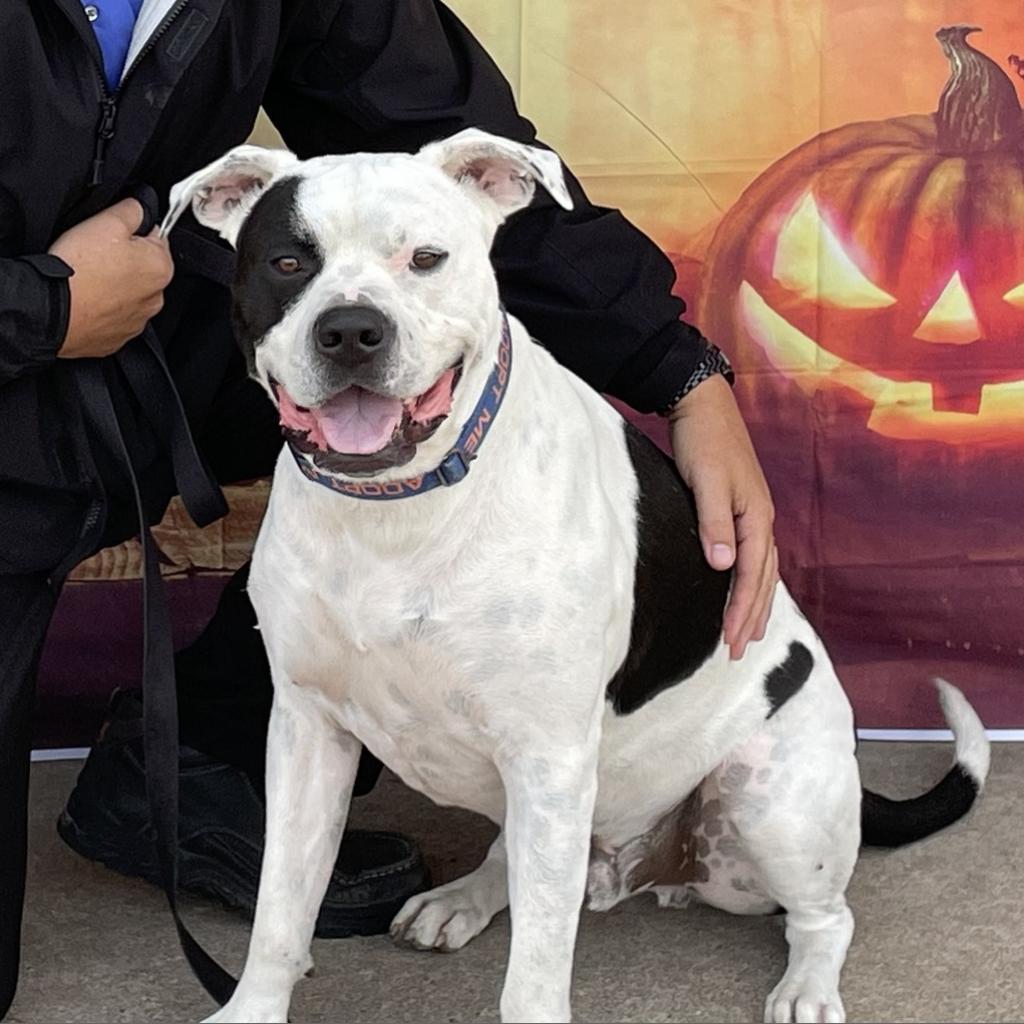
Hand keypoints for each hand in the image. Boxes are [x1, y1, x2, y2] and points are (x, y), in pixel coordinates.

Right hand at [50, 198, 173, 357]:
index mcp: (161, 268)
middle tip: (96, 254)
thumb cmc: (80, 269)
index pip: (157, 239)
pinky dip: (102, 306)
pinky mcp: (117, 335)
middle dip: (124, 258)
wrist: (53, 311)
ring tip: (89, 276)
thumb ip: (132, 210)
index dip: (133, 231)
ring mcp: (137, 320)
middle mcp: (156, 298)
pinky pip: (113, 314)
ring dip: (113, 284)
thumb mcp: (107, 221)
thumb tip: (140, 207)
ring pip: (128, 293)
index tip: (114, 234)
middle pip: (143, 267)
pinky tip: (86, 297)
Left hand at [668, 374, 776, 659]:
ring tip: (750, 634)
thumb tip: (723, 566)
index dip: (742, 610)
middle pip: (764, 580)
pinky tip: (745, 589)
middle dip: (753, 618)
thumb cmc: (703, 441)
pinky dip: (753, 581)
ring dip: (757, 604)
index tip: (731, 642)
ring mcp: (755, 514)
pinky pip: (755, 556)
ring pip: (763, 571)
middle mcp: (762, 519)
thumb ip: (713, 523)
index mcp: (756, 516)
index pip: (752, 575)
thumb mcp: (706, 481)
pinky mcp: (742, 508)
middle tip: (738, 652)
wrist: (703, 404)